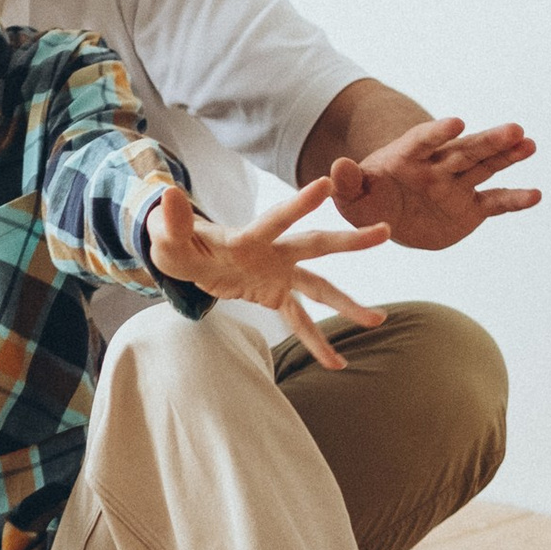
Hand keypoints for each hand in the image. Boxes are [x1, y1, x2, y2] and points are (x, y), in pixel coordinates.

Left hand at [145, 179, 389, 372]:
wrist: (186, 257)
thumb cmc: (176, 241)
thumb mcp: (167, 235)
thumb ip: (171, 219)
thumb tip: (167, 192)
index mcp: (248, 236)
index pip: (276, 218)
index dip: (299, 204)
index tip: (325, 185)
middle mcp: (272, 251)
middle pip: (314, 245)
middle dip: (347, 241)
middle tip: (383, 232)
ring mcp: (278, 273)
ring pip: (319, 288)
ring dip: (346, 304)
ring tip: (377, 321)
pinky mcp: (275, 294)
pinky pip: (300, 321)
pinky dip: (316, 342)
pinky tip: (337, 364)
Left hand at [327, 116, 539, 252]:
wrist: (389, 217)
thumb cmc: (366, 201)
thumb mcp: (351, 197)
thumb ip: (347, 183)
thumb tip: (338, 167)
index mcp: (407, 157)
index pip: (423, 141)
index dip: (437, 133)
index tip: (456, 123)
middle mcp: (437, 166)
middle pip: (465, 150)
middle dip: (488, 140)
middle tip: (514, 129)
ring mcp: (456, 185)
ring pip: (485, 167)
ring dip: (507, 156)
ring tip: (529, 144)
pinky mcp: (470, 207)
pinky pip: (495, 202)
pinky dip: (514, 199)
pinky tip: (536, 194)